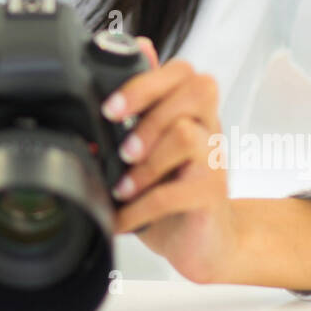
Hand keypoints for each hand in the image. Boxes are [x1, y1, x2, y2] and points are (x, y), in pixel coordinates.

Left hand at [100, 39, 238, 284]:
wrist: (203, 239)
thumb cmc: (170, 188)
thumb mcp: (143, 148)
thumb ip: (127, 116)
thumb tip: (95, 85)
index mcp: (189, 109)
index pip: (180, 71)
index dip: (145, 83)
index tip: (109, 108)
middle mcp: (207, 127)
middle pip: (196, 91)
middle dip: (150, 116)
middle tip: (123, 149)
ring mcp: (215, 159)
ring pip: (185, 135)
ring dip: (146, 164)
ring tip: (122, 187)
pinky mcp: (213, 194)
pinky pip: (177, 192)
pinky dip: (141, 207)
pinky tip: (123, 216)